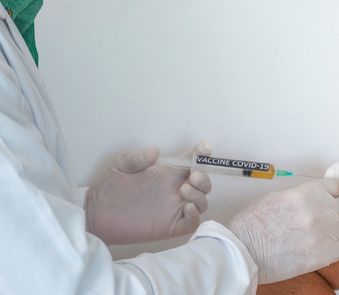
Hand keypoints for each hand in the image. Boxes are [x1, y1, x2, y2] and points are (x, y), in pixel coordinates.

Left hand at [85, 141, 212, 243]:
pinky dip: (196, 215)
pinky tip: (186, 208)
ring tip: (184, 191)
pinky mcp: (171, 227)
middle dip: (204, 179)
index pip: (191, 161)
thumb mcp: (121, 165)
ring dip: (200, 195)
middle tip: (193, 177)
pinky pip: (192, 223)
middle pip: (203, 183)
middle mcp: (175, 189)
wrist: (97, 214)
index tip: (204, 149)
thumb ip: (137, 157)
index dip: (202, 153)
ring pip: (202, 202)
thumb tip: (155, 152)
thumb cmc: (110, 187)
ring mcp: (174, 208)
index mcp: (168, 173)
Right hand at [228, 178, 338, 283]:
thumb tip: (323, 196)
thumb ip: (305, 195)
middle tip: (326, 216)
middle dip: (336, 210)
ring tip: (319, 234)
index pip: (338, 187)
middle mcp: (317, 212)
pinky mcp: (321, 256)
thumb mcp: (279, 197)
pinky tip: (323, 247)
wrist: (242, 252)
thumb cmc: (253, 225)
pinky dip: (335, 248)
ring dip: (335, 230)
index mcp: (305, 194)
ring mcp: (321, 235)